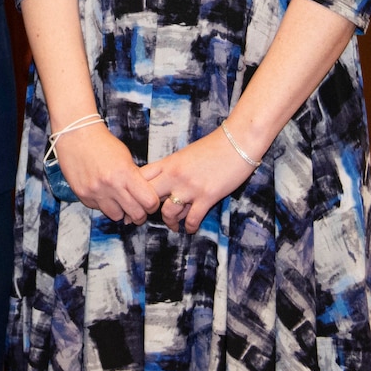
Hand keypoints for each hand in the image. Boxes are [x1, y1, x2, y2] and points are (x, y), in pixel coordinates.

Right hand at [51, 122, 160, 223]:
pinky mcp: (83, 195)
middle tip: (138, 207)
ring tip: (118, 199)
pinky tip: (101, 191)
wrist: (76, 134)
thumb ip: (134, 178)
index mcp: (125, 173)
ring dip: (120, 210)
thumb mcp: (125, 157)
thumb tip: (143, 196)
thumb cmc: (102, 142)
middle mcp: (110, 185)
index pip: (149, 201)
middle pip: (135, 214)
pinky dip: (103, 203)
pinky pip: (99, 208)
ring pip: (116, 216)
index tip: (150, 202)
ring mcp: (95, 192)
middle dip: (139, 213)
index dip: (152, 204)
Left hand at [138, 129, 256, 234]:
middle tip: (147, 219)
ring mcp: (190, 187)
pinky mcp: (207, 196)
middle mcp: (175, 175)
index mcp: (168, 162)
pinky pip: (192, 218)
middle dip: (145, 210)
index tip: (133, 201)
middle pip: (148, 196)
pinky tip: (190, 228)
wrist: (237, 142)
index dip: (134, 191)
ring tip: (173, 226)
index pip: (141, 177)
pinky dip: (190, 227)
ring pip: (168, 212)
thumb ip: (172, 168)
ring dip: (170, 222)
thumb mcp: (185, 154)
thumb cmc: (213, 147)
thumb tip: (163, 183)